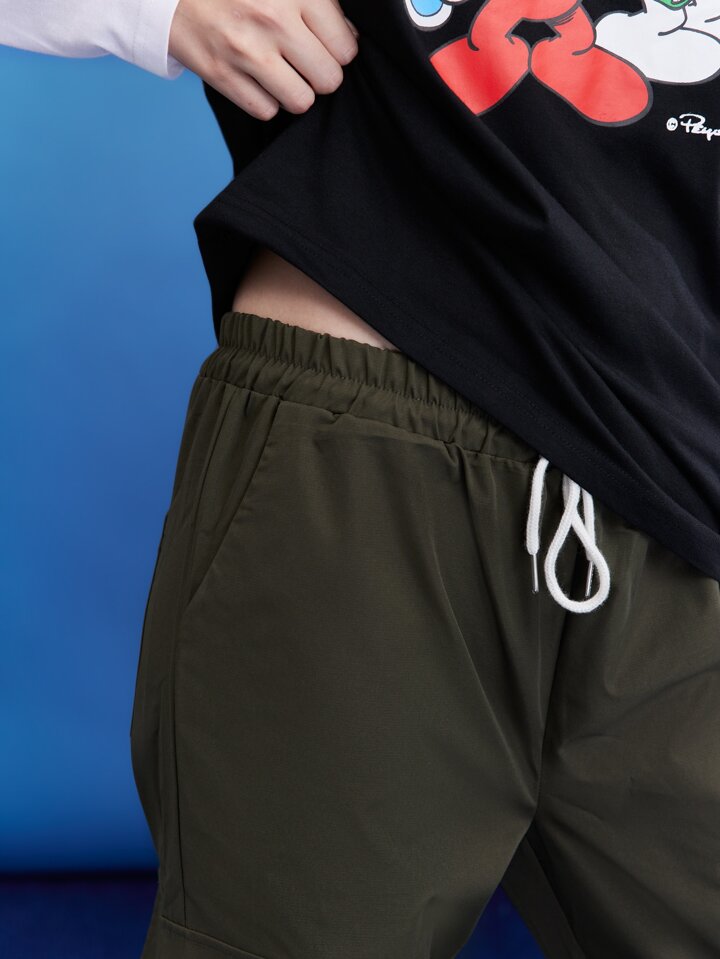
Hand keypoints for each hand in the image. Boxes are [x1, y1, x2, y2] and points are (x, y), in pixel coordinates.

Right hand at [168, 0, 359, 119]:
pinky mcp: (222, 75)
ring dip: (296, 92)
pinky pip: (267, 111)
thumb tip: (349, 38)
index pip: (345, 48)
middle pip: (328, 79)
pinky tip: (256, 79)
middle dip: (320, 76)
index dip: (339, 52)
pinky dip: (266, 101)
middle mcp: (272, 20)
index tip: (324, 46)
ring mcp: (246, 51)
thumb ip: (318, 4)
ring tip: (282, 73)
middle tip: (303, 63)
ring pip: (301, 101)